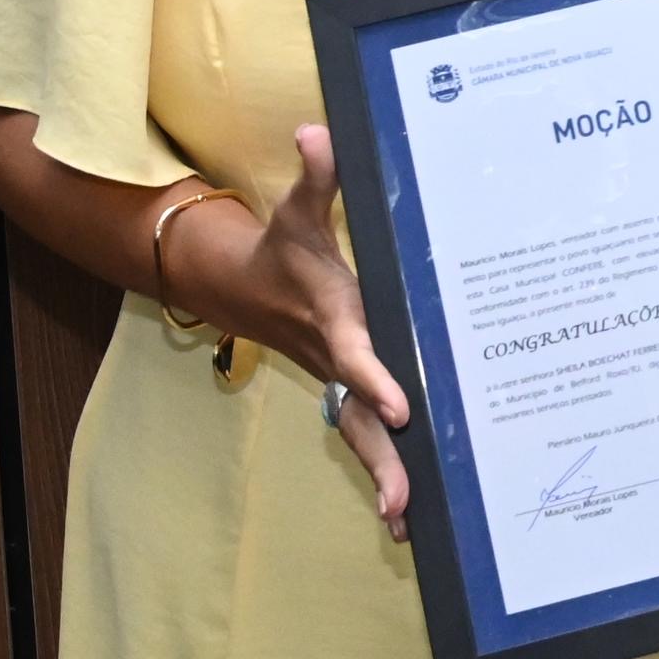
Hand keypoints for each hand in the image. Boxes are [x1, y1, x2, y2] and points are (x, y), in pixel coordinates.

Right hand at [176, 125, 413, 536]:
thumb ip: (318, 176)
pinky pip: (370, 437)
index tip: (400, 408)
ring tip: (407, 526)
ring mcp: (343, 382)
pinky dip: (386, 473)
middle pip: (359, 417)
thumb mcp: (299, 211)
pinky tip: (410, 514)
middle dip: (381, 460)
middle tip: (402, 504)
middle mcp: (340, 360)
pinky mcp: (351, 392)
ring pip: (364, 438)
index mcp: (335, 320)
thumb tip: (316, 132)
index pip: (356, 355)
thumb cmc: (287, 249)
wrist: (248, 288)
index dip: (376, 379)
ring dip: (385, 479)